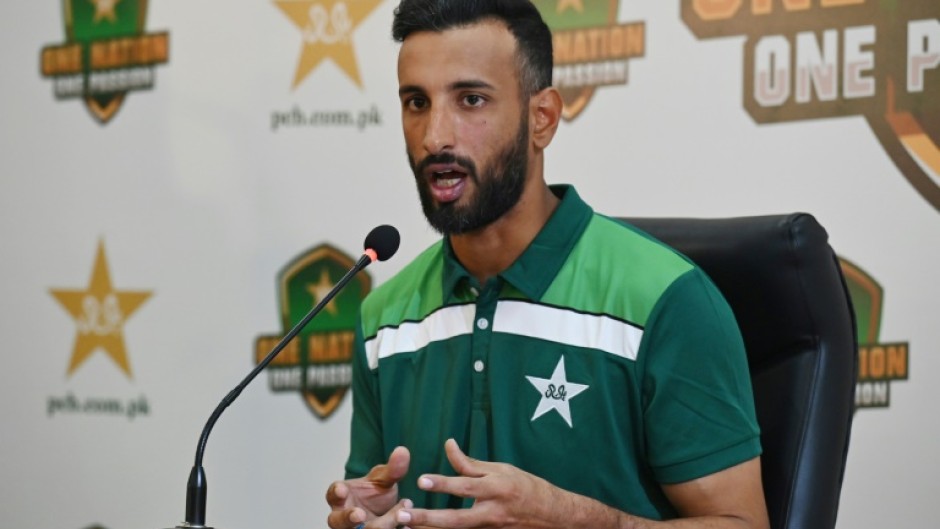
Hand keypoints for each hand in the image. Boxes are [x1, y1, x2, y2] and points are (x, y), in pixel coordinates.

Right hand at [326, 446, 410, 528]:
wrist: (384, 514)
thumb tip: (403, 451)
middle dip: (348, 518)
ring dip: (378, 526)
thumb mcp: (383, 481)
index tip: (341, 489)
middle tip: (359, 514)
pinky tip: (404, 525)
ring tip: (396, 517)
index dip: (336, 492)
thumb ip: (392, 469)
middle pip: (338, 521)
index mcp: (341, 498)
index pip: (333, 494)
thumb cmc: (375, 495)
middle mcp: (343, 518)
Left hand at [394, 439, 564, 528]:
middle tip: (403, 516)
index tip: (421, 480)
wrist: (552, 517)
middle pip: (456, 519)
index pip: (466, 486)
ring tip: (405, 527)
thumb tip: (448, 445)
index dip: (443, 483)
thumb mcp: (501, 469)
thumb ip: (470, 463)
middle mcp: (493, 512)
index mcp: (497, 489)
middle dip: (428, 518)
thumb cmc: (526, 487)